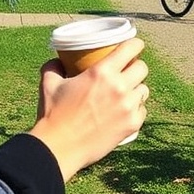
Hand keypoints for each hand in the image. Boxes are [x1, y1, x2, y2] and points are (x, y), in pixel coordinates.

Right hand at [28, 37, 148, 180]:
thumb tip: (57, 60)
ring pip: (144, 90)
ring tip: (125, 94)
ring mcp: (128, 107)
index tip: (133, 47)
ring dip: (136, 89)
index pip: (131, 48)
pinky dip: (135, 110)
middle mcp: (119, 87)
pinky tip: (125, 112)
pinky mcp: (132, 125)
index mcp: (101, 72)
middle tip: (126, 72)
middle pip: (142, 68)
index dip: (135, 45)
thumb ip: (54, 66)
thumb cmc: (52, 115)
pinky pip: (142, 110)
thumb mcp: (49, 84)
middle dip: (135, 67)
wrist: (57, 148)